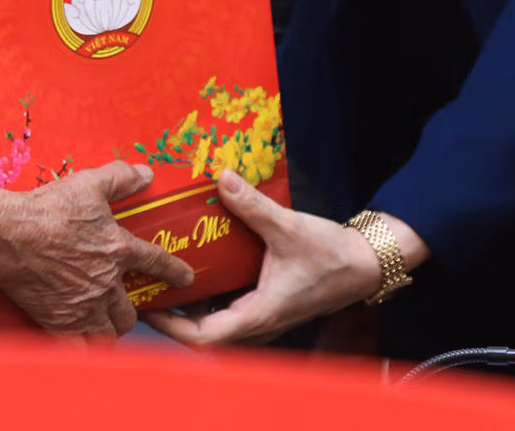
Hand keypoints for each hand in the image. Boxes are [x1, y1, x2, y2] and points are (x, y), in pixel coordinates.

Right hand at [0, 161, 193, 338]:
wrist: (6, 235)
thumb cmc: (46, 209)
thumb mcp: (88, 184)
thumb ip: (120, 177)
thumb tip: (145, 173)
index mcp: (116, 249)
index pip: (156, 263)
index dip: (174, 271)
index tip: (185, 279)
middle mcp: (104, 283)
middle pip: (130, 311)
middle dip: (130, 311)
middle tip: (122, 305)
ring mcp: (82, 306)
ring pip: (109, 333)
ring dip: (109, 330)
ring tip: (103, 326)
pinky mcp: (58, 322)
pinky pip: (78, 348)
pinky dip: (81, 349)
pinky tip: (79, 345)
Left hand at [144, 171, 424, 347]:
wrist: (366, 264)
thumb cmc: (332, 255)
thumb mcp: (288, 227)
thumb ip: (252, 205)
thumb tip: (220, 178)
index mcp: (257, 316)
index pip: (201, 337)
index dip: (169, 325)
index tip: (147, 304)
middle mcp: (256, 323)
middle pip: (202, 331)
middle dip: (173, 310)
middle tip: (148, 281)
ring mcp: (262, 315)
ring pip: (215, 319)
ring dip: (191, 301)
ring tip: (165, 271)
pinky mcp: (268, 302)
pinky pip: (230, 305)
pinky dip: (210, 291)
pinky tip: (200, 264)